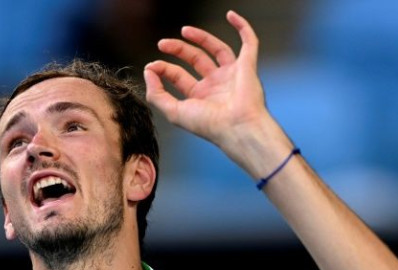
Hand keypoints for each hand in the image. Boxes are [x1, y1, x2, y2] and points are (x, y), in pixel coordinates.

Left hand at [144, 11, 277, 168]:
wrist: (237, 127)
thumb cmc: (208, 124)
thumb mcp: (173, 112)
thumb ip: (156, 94)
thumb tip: (148, 71)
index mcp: (199, 97)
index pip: (179, 76)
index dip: (164, 69)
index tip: (152, 65)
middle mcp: (216, 85)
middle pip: (195, 60)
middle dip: (179, 50)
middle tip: (162, 43)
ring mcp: (232, 74)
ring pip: (216, 49)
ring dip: (201, 37)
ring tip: (184, 30)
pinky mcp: (247, 66)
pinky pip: (249, 42)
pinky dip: (242, 27)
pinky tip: (231, 15)